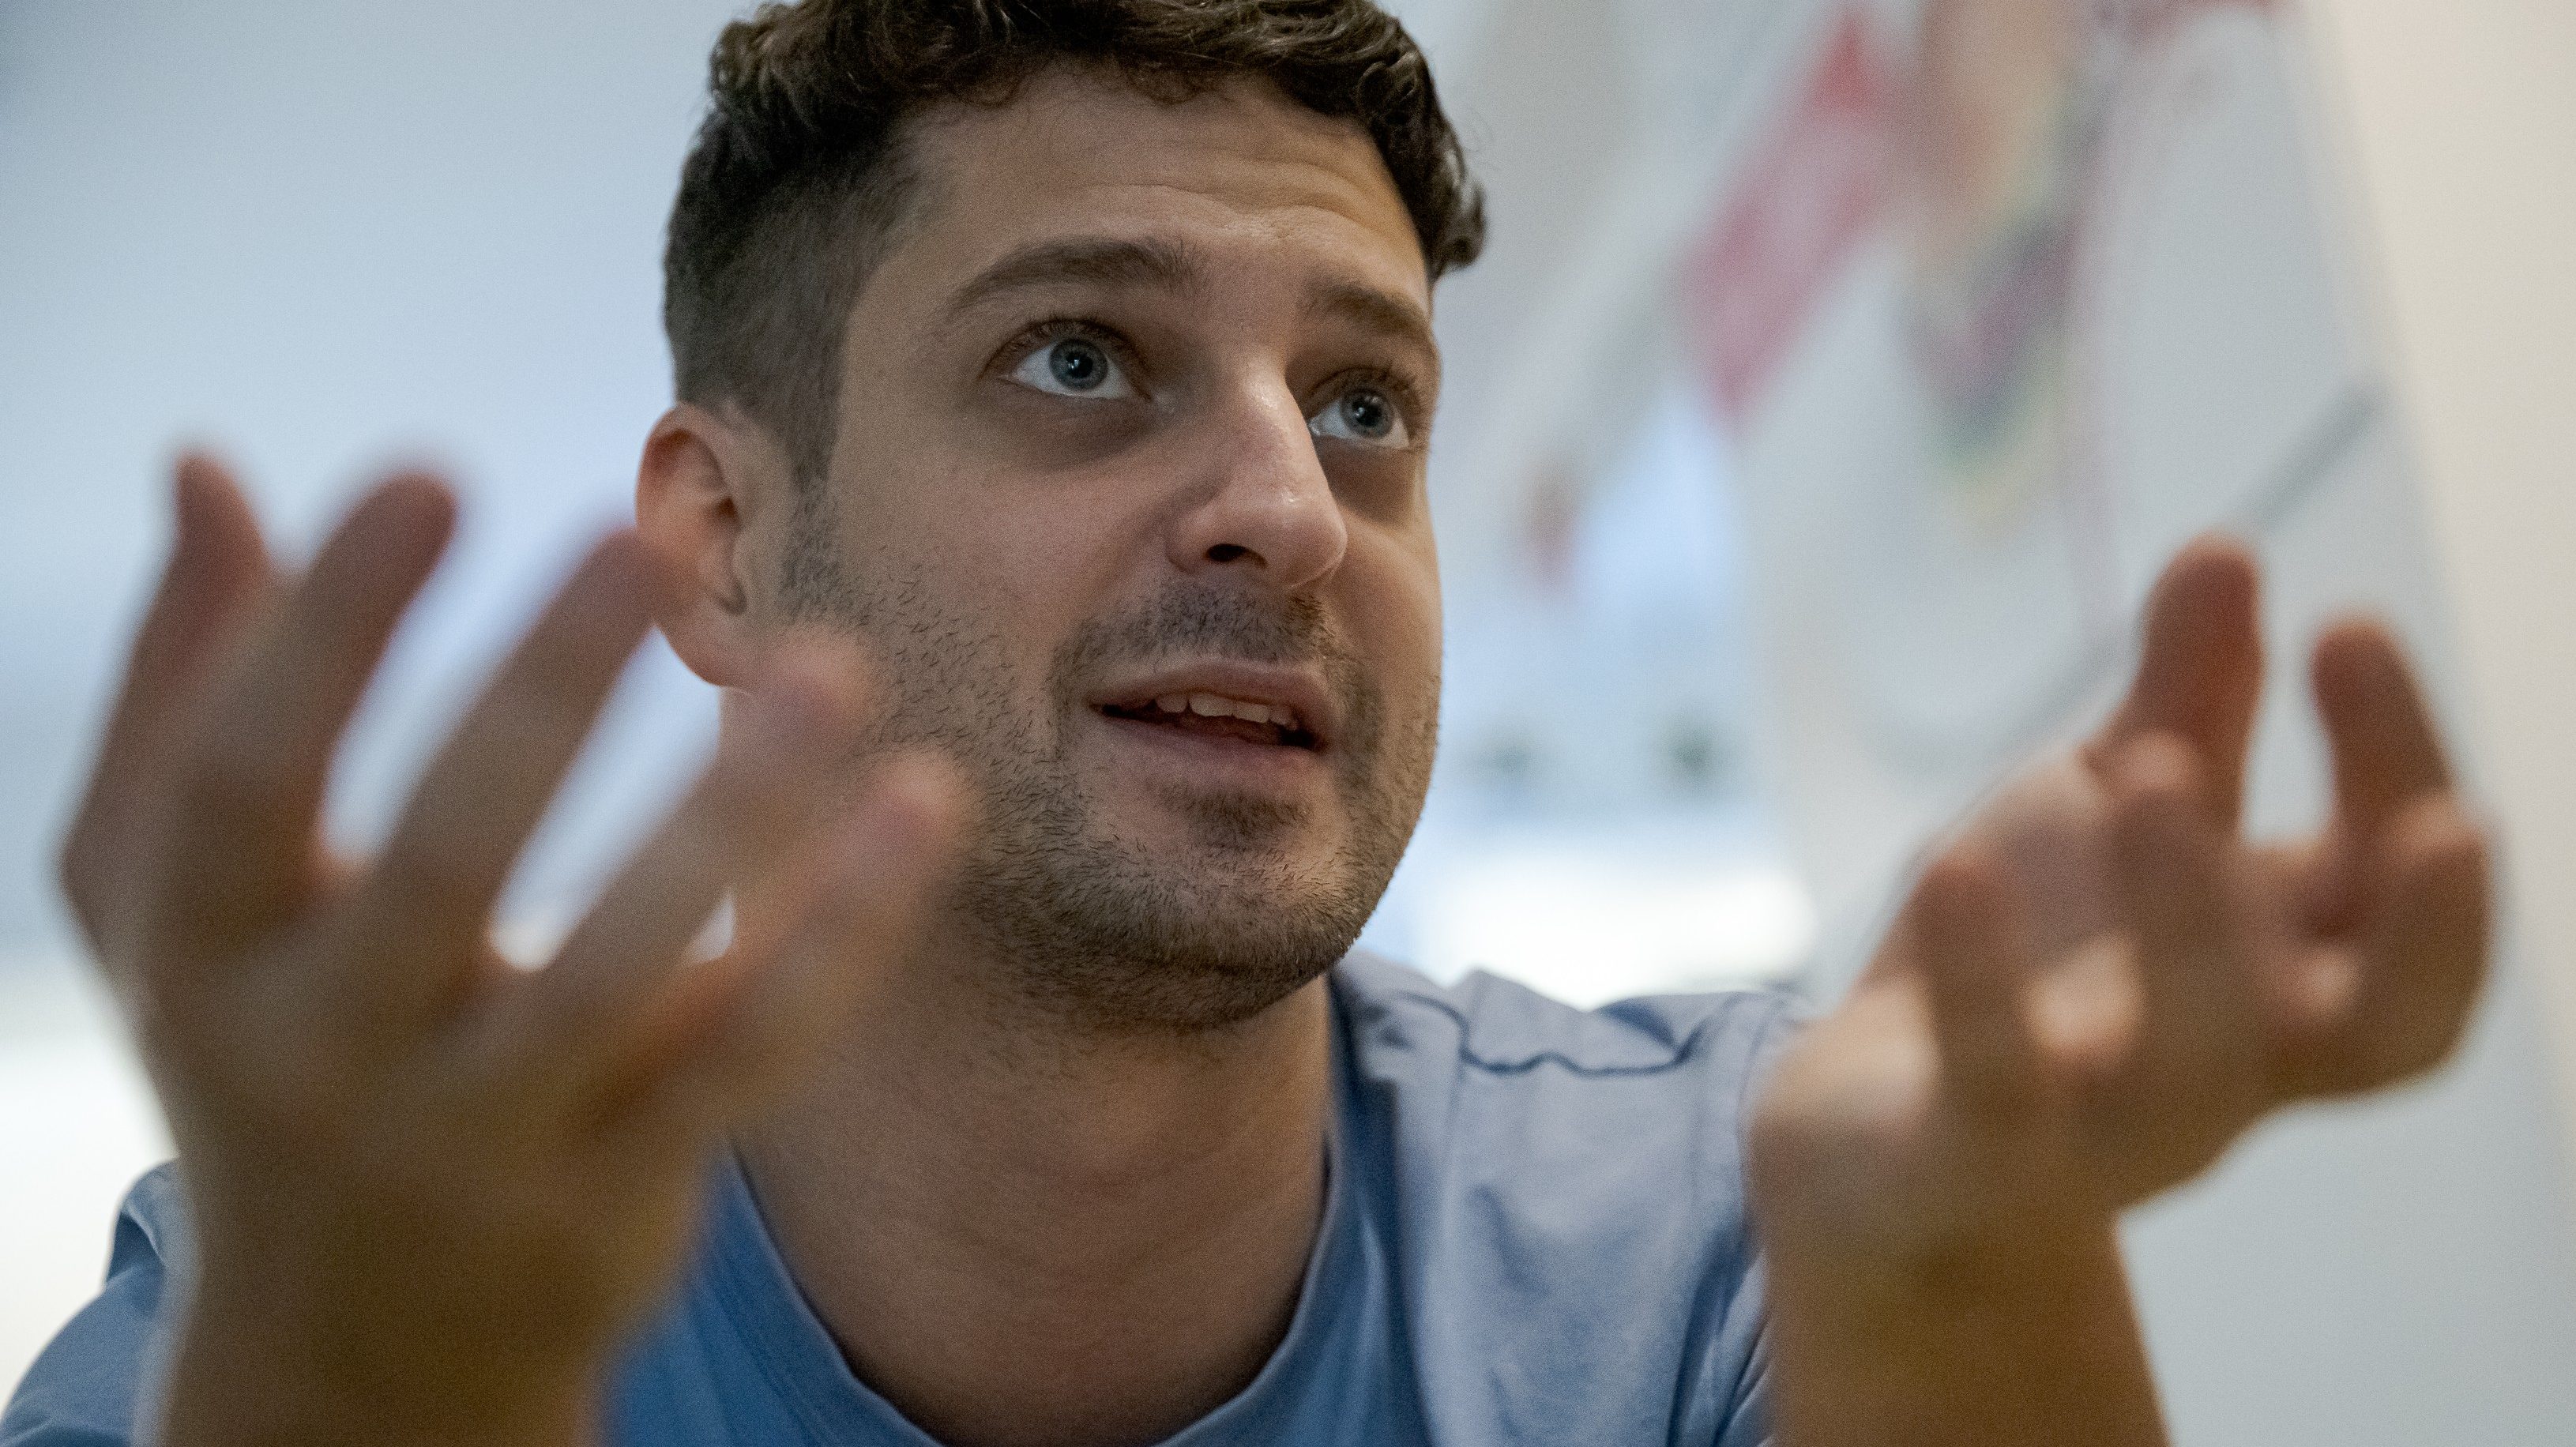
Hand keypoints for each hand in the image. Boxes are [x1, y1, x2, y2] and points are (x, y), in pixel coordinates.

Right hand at [59, 456, 963, 1444]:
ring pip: (625, 967)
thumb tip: (203, 464)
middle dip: (540, 693)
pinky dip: (839, 931)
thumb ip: (182, 687)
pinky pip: (750, 1050)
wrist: (352, 1356)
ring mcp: (484, 1138)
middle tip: (645, 536)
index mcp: (203, 957)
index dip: (327, 627)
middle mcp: (329, 1058)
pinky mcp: (623, 1186)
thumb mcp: (163, 902)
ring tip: (830, 661)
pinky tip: (922, 802)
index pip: (240, 778)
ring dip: (734, 810)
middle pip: (441, 861)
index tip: (431, 472)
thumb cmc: (262, 1055)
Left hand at [1748, 538, 2490, 1277]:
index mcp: (2283, 982)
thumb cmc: (2027, 966)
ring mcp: (2108, 1128)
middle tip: (2391, 738)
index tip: (2348, 620)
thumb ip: (2180, 704)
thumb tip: (2225, 547)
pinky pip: (1997, 1087)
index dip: (2403, 763)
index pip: (2404, 896)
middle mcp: (2229, 1072)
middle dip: (2416, 901)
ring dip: (2186, 913)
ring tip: (2151, 769)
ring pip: (2192, 1060)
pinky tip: (1957, 866)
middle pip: (2376, 1020)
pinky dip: (1982, 983)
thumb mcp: (2107, 815)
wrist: (1862, 1141)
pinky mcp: (1971, 1156)